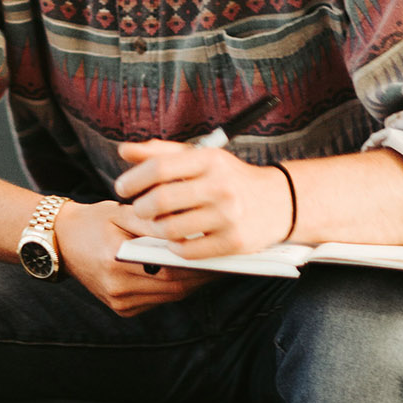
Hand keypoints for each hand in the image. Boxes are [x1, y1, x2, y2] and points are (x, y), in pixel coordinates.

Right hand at [54, 201, 214, 316]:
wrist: (61, 243)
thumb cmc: (93, 222)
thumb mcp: (120, 213)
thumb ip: (152, 221)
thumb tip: (187, 228)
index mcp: (115, 261)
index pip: (169, 268)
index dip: (198, 264)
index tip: (219, 254)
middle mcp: (116, 288)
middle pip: (173, 286)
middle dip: (202, 275)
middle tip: (225, 262)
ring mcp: (119, 303)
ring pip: (168, 296)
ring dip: (192, 283)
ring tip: (213, 266)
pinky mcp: (122, 309)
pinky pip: (157, 300)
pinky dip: (175, 287)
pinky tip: (190, 275)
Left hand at [112, 141, 293, 258]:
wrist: (280, 202)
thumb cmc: (230, 177)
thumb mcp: (201, 157)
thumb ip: (162, 153)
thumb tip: (123, 151)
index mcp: (209, 160)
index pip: (159, 167)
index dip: (134, 178)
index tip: (122, 188)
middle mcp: (220, 186)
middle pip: (161, 200)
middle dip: (140, 207)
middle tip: (137, 210)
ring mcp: (228, 216)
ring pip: (171, 229)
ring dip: (155, 229)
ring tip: (154, 225)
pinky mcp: (234, 243)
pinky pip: (188, 251)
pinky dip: (174, 248)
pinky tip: (174, 240)